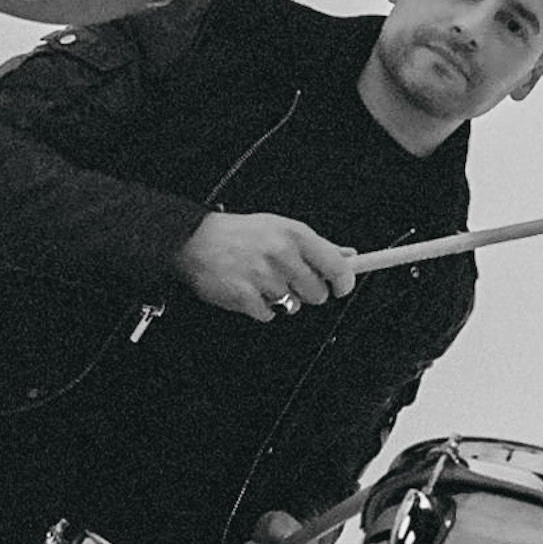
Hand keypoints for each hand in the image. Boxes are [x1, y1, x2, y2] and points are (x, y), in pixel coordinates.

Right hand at [171, 211, 355, 321]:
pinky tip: (250, 289)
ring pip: (293, 306)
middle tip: (291, 279)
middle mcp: (281, 254)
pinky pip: (269, 315)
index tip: (342, 286)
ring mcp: (263, 277)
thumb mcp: (281, 228)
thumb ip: (317, 245)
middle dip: (308, 291)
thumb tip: (347, 256)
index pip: (336, 266)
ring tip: (264, 280)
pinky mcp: (245, 297)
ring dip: (282, 299)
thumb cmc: (240, 233)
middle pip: (317, 293)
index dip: (343, 282)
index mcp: (294, 235)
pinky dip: (261, 308)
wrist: (195, 240)